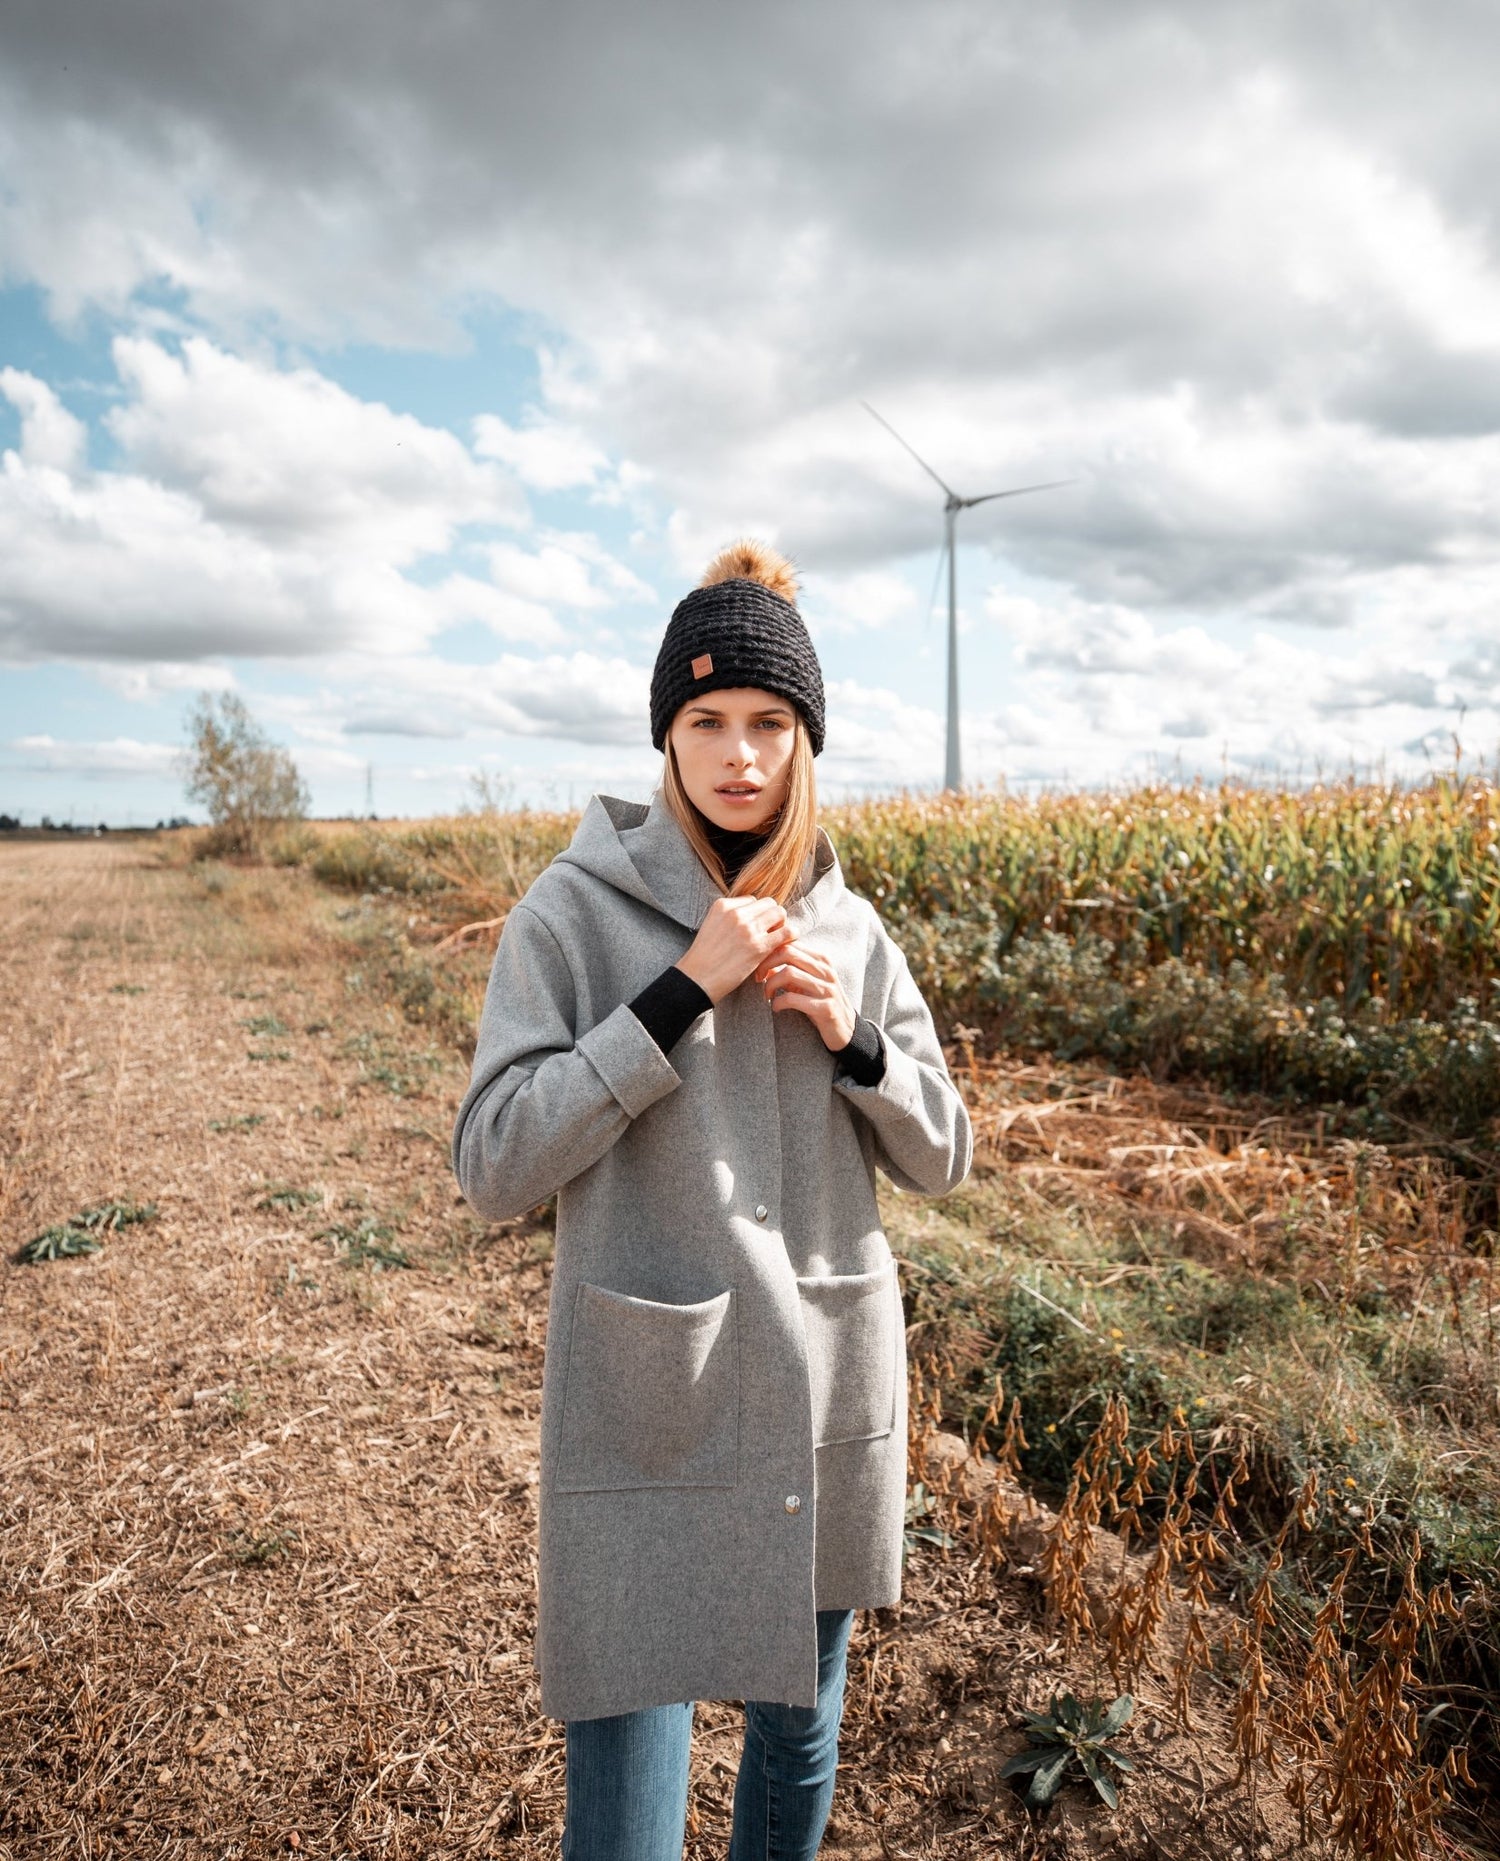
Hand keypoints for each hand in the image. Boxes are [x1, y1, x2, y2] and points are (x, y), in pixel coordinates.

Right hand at [676, 895, 793, 1003]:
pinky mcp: (759, 946)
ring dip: (781, 924)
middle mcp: (736, 913)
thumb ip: (728, 918)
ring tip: (774, 940)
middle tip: (769, 933)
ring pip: (780, 912)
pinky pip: (787, 931)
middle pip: (768, 903)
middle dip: (772, 916)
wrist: (697, 979)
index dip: (757, 914)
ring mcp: (748, 929)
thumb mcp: (711, 926)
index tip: (755, 928)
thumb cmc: (704, 958)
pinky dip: (791, 935)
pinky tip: (785, 944)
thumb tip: (751, 919)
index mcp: (723, 905)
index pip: (752, 900)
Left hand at [754, 937, 856, 1051]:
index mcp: (821, 961)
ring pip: (789, 973)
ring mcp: (827, 989)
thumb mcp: (808, 982)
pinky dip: (778, 1002)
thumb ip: (791, 970)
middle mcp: (826, 971)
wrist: (846, 1029)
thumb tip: (764, 961)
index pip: (790, 944)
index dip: (769, 953)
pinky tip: (776, 1007)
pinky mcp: (826, 1008)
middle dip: (766, 964)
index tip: (759, 968)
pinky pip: (793, 999)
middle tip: (759, 978)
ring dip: (770, 984)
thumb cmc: (821, 1002)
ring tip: (767, 995)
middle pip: (788, 953)